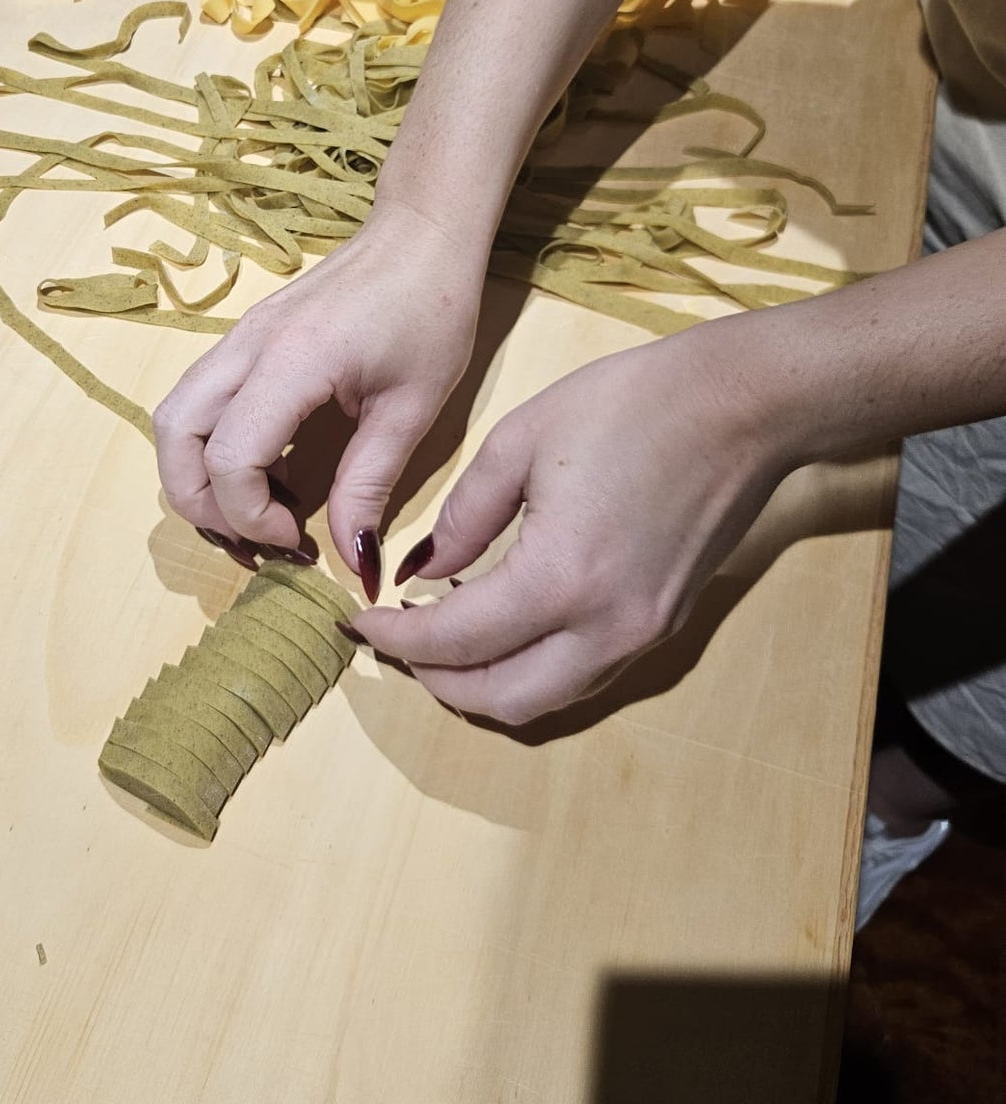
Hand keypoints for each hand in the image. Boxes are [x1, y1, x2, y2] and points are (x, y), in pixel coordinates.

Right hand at [153, 205, 483, 582]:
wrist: (420, 234)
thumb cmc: (429, 310)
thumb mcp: (412, 408)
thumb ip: (371, 486)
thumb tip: (356, 564)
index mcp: (292, 361)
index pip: (229, 457)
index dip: (252, 517)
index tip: (300, 540)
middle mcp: (247, 346)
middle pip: (174, 437)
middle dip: (201, 504)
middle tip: (260, 540)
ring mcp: (237, 338)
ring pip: (174, 418)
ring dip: (196, 477)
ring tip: (256, 513)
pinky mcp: (243, 339)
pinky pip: (199, 401)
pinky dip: (212, 448)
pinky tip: (270, 471)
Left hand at [357, 322, 792, 723]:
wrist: (746, 404)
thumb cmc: (634, 404)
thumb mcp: (521, 441)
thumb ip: (464, 515)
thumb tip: (425, 570)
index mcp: (560, 578)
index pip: (454, 641)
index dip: (394, 639)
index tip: (357, 621)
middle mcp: (605, 627)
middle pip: (501, 698)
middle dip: (436, 680)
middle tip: (395, 642)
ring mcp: (643, 634)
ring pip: (548, 699)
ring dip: (486, 683)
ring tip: (442, 639)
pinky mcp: (666, 624)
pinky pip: (586, 676)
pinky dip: (534, 668)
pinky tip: (507, 625)